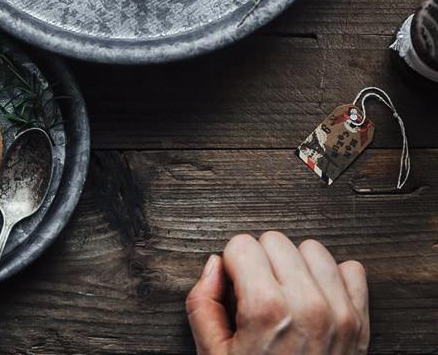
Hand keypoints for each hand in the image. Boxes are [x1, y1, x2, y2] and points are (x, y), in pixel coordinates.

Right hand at [186, 232, 368, 354]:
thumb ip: (202, 303)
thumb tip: (214, 267)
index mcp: (266, 308)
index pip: (241, 244)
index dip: (232, 266)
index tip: (235, 290)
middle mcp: (306, 304)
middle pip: (274, 240)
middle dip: (261, 261)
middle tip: (257, 296)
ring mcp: (338, 312)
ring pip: (311, 248)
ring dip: (296, 265)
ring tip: (286, 295)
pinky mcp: (360, 322)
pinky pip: (351, 270)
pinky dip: (332, 279)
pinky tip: (315, 299)